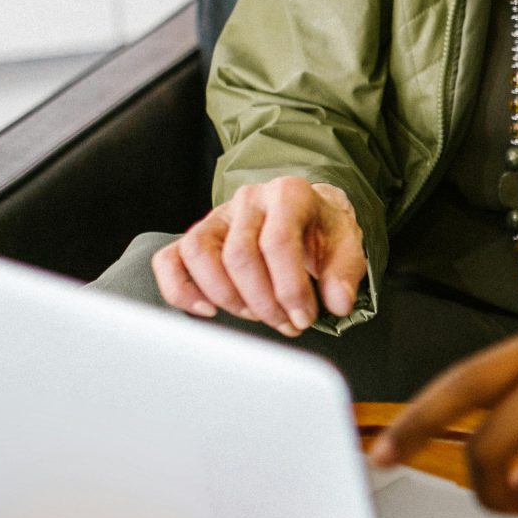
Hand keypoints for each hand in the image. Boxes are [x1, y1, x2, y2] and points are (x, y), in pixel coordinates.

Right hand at [152, 178, 366, 336]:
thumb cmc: (323, 232)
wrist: (307, 215)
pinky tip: (207, 310)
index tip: (303, 318)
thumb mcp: (348, 246)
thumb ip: (345, 273)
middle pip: (239, 254)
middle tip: (285, 323)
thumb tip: (337, 303)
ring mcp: (217, 216)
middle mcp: (249, 199)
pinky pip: (169, 259)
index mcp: (289, 194)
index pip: (278, 242)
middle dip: (263, 301)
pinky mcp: (198, 236)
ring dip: (226, 296)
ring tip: (254, 314)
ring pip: (198, 252)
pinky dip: (180, 289)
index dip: (289, 289)